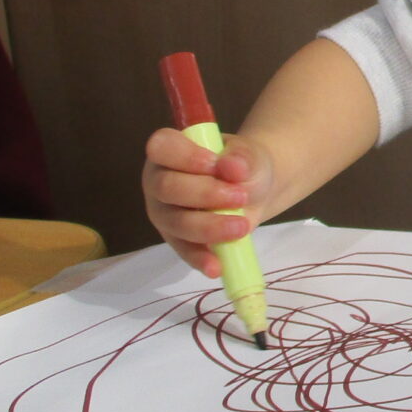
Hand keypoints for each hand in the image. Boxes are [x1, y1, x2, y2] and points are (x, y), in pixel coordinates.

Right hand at [141, 128, 275, 275]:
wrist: (252, 191)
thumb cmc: (241, 166)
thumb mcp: (248, 155)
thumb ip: (241, 157)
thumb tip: (232, 166)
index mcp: (170, 150)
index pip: (162, 146)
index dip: (186, 156)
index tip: (216, 164)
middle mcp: (158, 181)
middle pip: (167, 188)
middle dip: (205, 194)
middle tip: (240, 197)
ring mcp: (164, 213)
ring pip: (175, 223)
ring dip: (208, 227)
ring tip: (241, 226)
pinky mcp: (176, 239)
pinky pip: (184, 251)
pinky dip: (200, 258)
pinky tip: (216, 265)